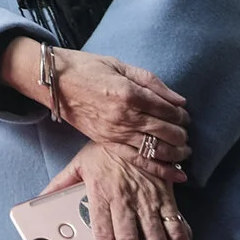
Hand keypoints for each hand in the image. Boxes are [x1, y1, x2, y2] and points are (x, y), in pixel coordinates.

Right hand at [1, 40, 189, 180]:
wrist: (54, 81)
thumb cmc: (86, 68)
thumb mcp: (119, 65)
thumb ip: (151, 81)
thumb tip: (179, 99)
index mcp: (129, 93)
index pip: (167, 109)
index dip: (181, 114)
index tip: (183, 114)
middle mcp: (125, 116)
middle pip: (166, 131)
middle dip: (182, 134)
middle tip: (184, 132)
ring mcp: (116, 132)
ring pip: (156, 149)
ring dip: (176, 152)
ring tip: (184, 151)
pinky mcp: (108, 143)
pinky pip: (138, 160)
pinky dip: (159, 169)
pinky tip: (176, 174)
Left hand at [44, 142, 191, 239]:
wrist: (132, 125)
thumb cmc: (105, 148)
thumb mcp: (79, 164)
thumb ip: (60, 184)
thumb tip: (41, 197)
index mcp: (101, 193)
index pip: (103, 232)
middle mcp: (124, 200)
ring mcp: (147, 200)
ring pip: (155, 238)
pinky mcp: (166, 196)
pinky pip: (177, 225)